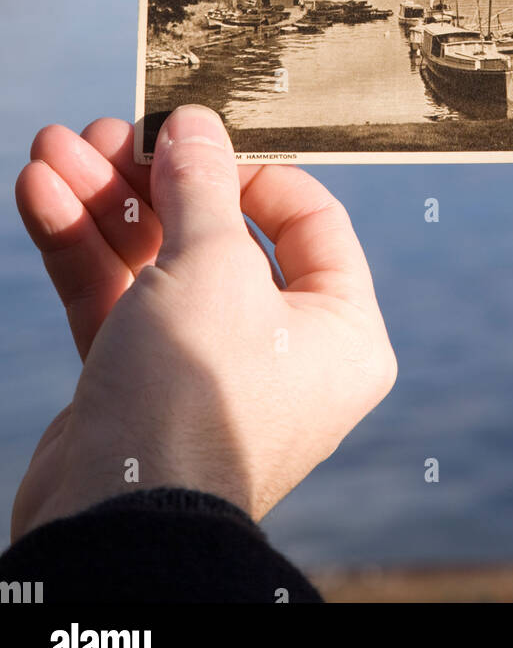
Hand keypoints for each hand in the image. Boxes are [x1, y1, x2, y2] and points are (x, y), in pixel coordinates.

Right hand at [12, 105, 396, 541]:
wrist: (115, 523)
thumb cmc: (194, 394)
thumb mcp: (211, 266)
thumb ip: (202, 185)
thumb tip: (196, 125)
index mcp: (339, 330)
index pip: (309, 221)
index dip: (251, 169)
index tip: (198, 135)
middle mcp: (281, 350)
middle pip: (217, 234)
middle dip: (152, 179)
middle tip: (107, 131)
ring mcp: (206, 368)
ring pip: (156, 261)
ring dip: (104, 202)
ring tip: (55, 147)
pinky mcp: (140, 385)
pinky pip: (117, 299)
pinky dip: (81, 247)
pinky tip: (39, 190)